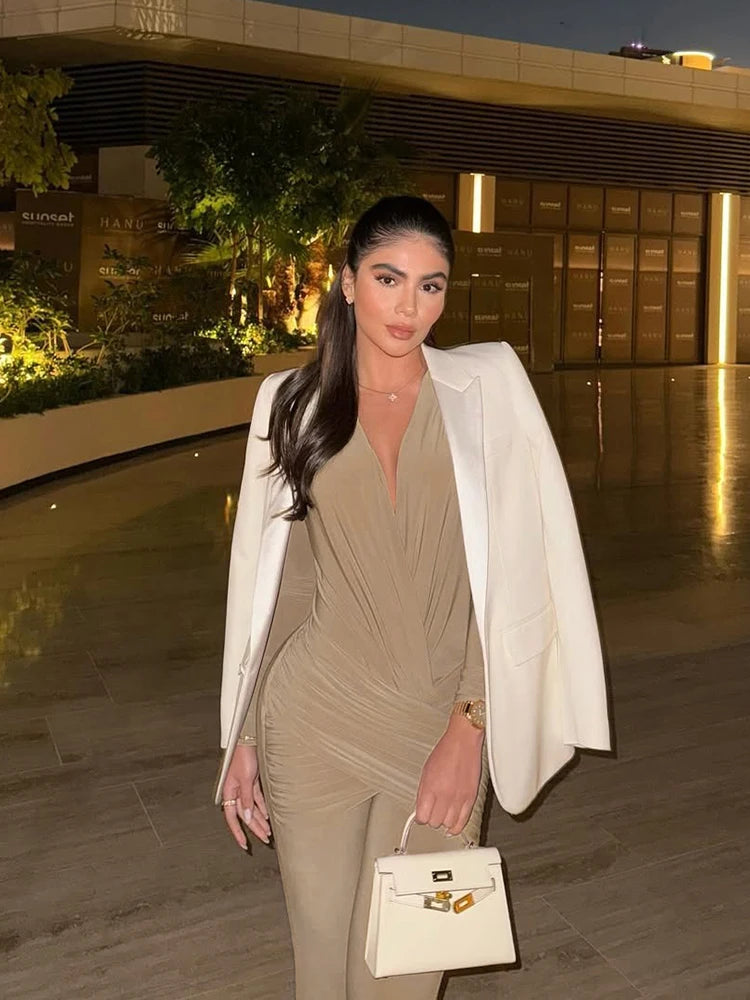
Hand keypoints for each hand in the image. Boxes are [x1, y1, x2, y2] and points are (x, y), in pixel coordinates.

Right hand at [221, 744, 270, 849]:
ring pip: (252, 809)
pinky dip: (261, 808)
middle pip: (245, 815)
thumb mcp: (245, 780)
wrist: (248, 741)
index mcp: (229, 793)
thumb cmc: (243, 757)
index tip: (244, 844)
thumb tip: (246, 817)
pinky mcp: (251, 783)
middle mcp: (235, 792)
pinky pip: (256, 800)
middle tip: (264, 840)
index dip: (238, 832)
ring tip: (267, 832)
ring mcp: (244, 788)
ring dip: (260, 821)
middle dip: (254, 829)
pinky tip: (266, 817)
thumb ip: (246, 799)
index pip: (232, 818)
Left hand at [415, 715, 483, 835]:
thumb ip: (423, 792)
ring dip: (444, 821)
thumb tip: (421, 808)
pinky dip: (456, 826)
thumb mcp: (426, 771)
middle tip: (432, 811)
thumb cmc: (445, 751)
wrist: (463, 742)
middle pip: (435, 823)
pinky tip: (452, 825)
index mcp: (430, 788)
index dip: (420, 817)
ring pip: (448, 825)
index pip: (422, 817)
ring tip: (443, 814)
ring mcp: (459, 798)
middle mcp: (445, 795)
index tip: (421, 815)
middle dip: (431, 818)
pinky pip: (463, 821)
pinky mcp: (471, 798)